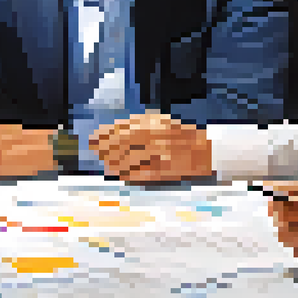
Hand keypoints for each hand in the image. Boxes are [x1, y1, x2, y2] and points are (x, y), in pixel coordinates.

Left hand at [92, 111, 212, 182]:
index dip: (104, 134)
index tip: (92, 137)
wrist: (205, 151)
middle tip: (94, 149)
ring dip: (112, 161)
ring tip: (104, 162)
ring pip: (126, 159)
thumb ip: (138, 125)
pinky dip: (125, 174)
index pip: (120, 129)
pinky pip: (137, 174)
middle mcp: (151, 138)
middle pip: (120, 144)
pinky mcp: (159, 172)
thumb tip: (113, 130)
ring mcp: (155, 156)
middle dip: (104, 147)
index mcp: (151, 125)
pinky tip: (117, 173)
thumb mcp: (160, 123)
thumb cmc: (181, 136)